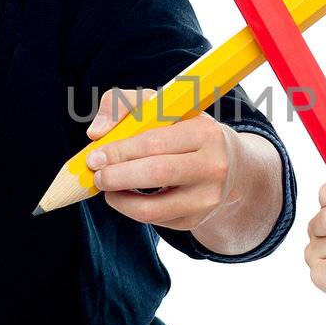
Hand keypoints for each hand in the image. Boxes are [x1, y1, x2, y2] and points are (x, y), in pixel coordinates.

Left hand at [85, 87, 238, 230]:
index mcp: (205, 132)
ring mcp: (207, 198)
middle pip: (156, 174)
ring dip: (120, 200)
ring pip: (152, 209)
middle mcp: (213, 166)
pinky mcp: (197, 220)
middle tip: (97, 176)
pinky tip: (128, 196)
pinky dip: (133, 209)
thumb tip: (97, 132)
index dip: (119, 151)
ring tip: (109, 189)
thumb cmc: (185, 131)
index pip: (154, 143)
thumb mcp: (164, 108)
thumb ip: (125, 104)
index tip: (95, 156)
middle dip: (116, 176)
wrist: (231, 167)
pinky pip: (155, 220)